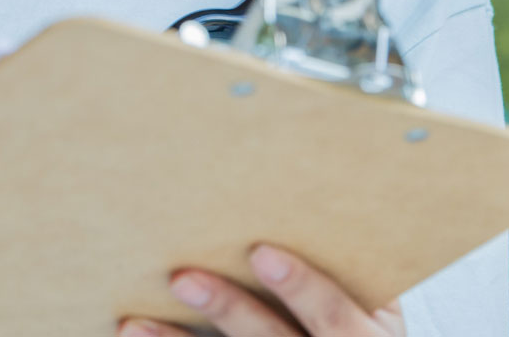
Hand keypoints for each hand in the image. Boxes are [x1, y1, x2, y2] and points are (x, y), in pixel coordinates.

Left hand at [119, 244, 404, 336]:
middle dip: (228, 309)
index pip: (334, 317)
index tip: (261, 252)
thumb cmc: (361, 316)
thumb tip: (289, 186)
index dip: (302, 286)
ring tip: (135, 322)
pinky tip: (134, 335)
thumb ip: (341, 259)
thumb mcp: (374, 300)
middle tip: (182, 277)